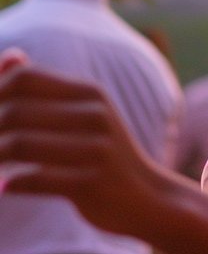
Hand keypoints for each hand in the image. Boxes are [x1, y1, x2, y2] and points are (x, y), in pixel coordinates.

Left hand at [0, 63, 163, 234]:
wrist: (148, 197)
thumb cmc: (102, 152)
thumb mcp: (84, 112)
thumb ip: (45, 87)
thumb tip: (9, 57)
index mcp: (89, 93)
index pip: (24, 78)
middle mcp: (95, 114)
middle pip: (16, 111)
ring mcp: (96, 149)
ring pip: (21, 145)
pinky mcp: (92, 183)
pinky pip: (38, 179)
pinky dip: (13, 184)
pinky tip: (4, 188)